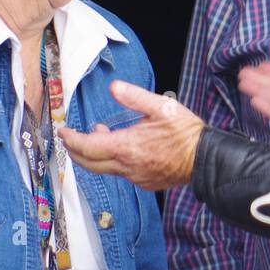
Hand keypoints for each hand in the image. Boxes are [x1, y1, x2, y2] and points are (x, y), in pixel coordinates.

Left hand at [57, 81, 203, 191]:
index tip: (63, 132)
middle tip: (69, 139)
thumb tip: (114, 87)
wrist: (206, 160)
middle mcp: (127, 166)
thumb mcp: (162, 107)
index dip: (71, 140)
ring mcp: (135, 177)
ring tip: (97, 136)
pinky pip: (120, 174)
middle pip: (89, 163)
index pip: (87, 146)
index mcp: (127, 147)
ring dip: (93, 156)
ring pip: (104, 170)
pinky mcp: (144, 182)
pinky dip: (111, 162)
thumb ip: (135, 97)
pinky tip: (119, 149)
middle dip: (75, 151)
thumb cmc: (186, 133)